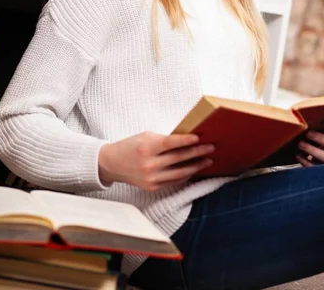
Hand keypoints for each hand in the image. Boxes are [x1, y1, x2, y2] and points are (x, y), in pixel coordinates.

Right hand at [98, 132, 213, 190]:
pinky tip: (194, 169)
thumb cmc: (131, 146)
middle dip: (197, 152)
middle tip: (211, 148)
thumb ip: (164, 140)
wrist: (112, 163)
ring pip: (179, 173)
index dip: (186, 141)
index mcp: (147, 148)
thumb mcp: (146, 137)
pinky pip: (173, 181)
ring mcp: (151, 178)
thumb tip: (187, 140)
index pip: (171, 144)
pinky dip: (185, 175)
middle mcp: (149, 164)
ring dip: (196, 166)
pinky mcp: (152, 187)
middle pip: (178, 158)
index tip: (200, 137)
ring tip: (208, 160)